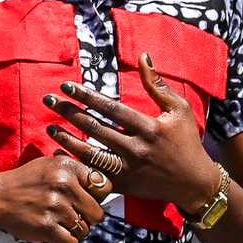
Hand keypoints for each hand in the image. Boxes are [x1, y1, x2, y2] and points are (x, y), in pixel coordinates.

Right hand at [0, 154, 107, 242]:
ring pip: (85, 230)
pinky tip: (54, 233)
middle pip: (98, 213)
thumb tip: (105, 187)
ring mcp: (55, 207)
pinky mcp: (46, 227)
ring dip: (74, 231)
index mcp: (68, 167)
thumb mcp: (51, 165)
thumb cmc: (27, 182)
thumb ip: (78, 172)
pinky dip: (65, 242)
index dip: (97, 197)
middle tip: (71, 215)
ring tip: (58, 222)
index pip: (105, 186)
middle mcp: (64, 184)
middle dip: (87, 218)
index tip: (85, 199)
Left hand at [43, 54, 218, 212]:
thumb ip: (158, 85)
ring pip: (91, 154)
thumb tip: (143, 56)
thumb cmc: (187, 141)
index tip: (67, 86)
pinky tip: (59, 155)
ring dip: (67, 140)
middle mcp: (136, 149)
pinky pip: (94, 175)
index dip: (87, 96)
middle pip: (95, 128)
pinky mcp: (124, 185)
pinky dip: (76, 165)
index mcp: (149, 127)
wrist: (194, 183)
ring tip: (49, 127)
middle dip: (69, 113)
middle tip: (48, 100)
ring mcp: (129, 169)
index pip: (111, 108)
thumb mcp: (179, 109)